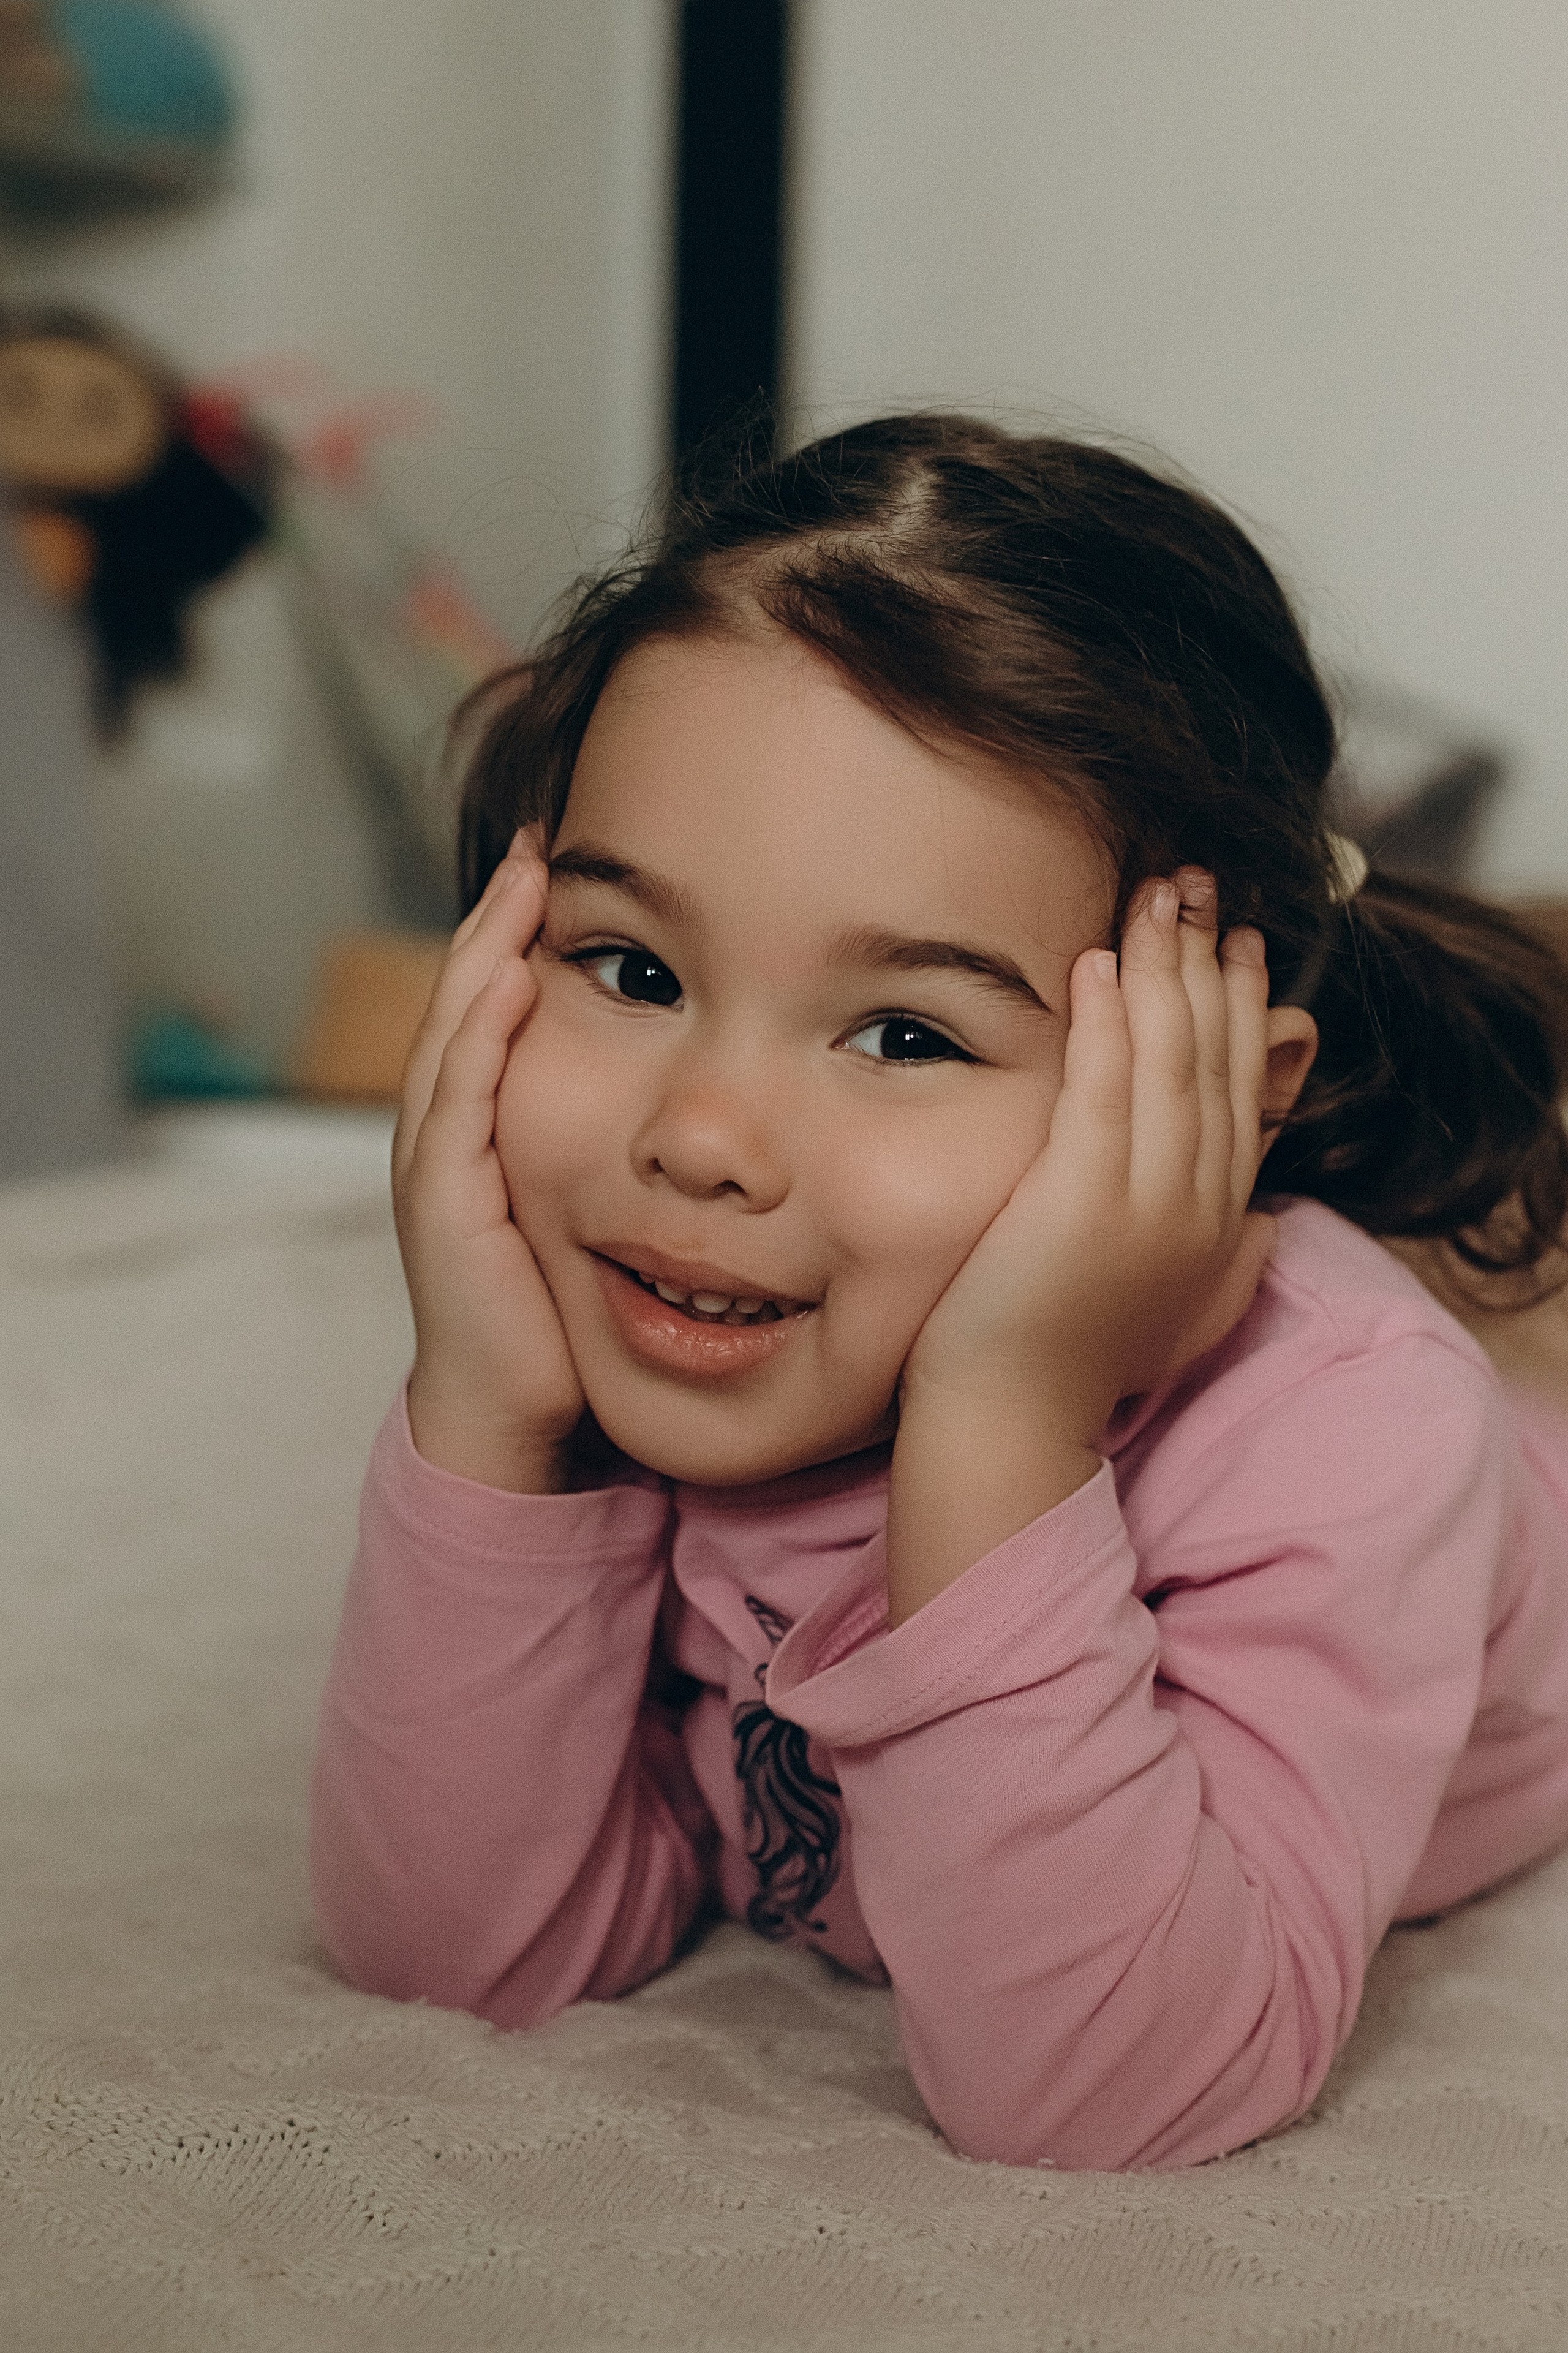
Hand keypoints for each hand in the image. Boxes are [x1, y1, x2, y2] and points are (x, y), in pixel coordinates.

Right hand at [395, 834, 585, 1490]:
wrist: (519, 1414)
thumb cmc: (570, 1315)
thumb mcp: (611, 1212)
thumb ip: (644, 1153)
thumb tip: (732, 1113)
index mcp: (496, 1129)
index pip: (504, 1008)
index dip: (527, 934)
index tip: (568, 862)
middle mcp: (456, 1133)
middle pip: (471, 999)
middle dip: (501, 917)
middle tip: (540, 839)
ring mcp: (441, 1163)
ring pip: (457, 1032)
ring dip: (486, 950)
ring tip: (522, 879)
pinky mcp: (444, 1201)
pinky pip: (458, 1098)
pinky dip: (480, 1034)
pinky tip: (509, 978)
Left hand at [887, 871, 1272, 1622]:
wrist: (1014, 1425)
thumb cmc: (1073, 1369)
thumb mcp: (1176, 1313)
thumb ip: (1226, 1265)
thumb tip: (1265, 1226)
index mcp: (1219, 1222)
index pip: (1241, 1089)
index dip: (1243, 1007)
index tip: (1239, 942)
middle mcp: (1199, 1206)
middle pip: (1213, 1058)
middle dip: (1209, 962)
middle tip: (1199, 885)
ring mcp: (1146, 1203)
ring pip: (1167, 1059)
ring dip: (1163, 968)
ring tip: (1156, 897)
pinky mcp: (1082, 1202)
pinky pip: (1102, 1088)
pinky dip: (1106, 1020)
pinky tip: (1098, 962)